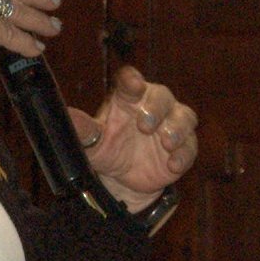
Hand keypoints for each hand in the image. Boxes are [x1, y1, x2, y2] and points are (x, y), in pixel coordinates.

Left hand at [67, 66, 197, 211]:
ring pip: (184, 116)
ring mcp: (171, 125)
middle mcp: (152, 105)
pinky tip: (173, 164)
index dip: (132, 80)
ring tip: (165, 141)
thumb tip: (69, 118)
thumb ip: (84, 130)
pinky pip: (190, 146)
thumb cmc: (108, 149)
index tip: (132, 85)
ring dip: (176, 128)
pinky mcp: (184, 147)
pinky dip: (183, 154)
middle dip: (157, 108)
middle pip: (161, 95)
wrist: (124, 180)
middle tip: (145, 124)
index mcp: (127, 98)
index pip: (130, 81)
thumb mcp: (93, 143)